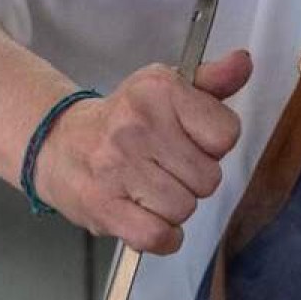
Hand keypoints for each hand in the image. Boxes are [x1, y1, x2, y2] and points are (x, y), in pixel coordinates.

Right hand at [33, 50, 251, 254]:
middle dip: (192, 178)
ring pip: (185, 209)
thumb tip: (242, 63)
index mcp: (158, 90)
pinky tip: (147, 216)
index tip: (189, 139)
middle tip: (165, 166)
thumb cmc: (125, 118)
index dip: (212, 145)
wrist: (58, 143)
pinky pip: (159, 237)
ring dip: (174, 207)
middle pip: (208, 179)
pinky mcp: (103, 207)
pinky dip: (161, 235)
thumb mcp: (166, 88)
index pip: (225, 134)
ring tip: (149, 188)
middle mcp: (137, 126)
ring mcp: (118, 168)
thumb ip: (212, 80)